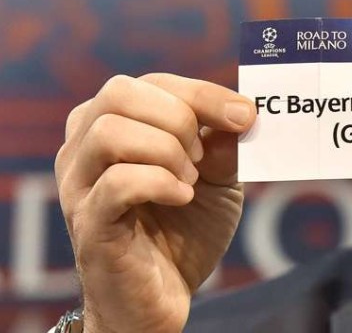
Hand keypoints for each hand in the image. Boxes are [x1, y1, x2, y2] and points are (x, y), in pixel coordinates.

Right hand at [55, 73, 255, 332]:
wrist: (164, 298)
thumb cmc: (184, 230)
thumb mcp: (218, 177)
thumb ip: (224, 142)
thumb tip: (240, 110)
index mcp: (112, 125)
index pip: (151, 82)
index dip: (202, 93)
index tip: (244, 116)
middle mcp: (83, 148)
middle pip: (119, 93)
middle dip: (178, 116)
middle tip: (203, 156)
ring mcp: (79, 186)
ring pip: (110, 132)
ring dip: (166, 150)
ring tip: (190, 180)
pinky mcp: (89, 225)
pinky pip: (116, 183)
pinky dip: (160, 183)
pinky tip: (182, 197)